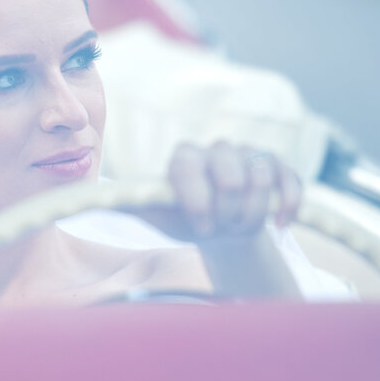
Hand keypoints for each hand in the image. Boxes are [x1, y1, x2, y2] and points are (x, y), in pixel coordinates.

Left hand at [139, 141, 301, 241]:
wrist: (221, 230)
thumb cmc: (183, 221)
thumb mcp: (153, 216)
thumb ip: (127, 204)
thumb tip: (89, 201)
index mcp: (185, 157)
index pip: (188, 164)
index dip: (197, 199)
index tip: (202, 226)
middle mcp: (217, 149)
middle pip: (229, 174)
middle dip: (228, 211)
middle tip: (221, 227)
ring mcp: (250, 155)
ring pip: (260, 177)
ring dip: (253, 213)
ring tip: (241, 226)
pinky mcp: (280, 166)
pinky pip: (290, 181)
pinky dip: (287, 206)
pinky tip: (279, 224)